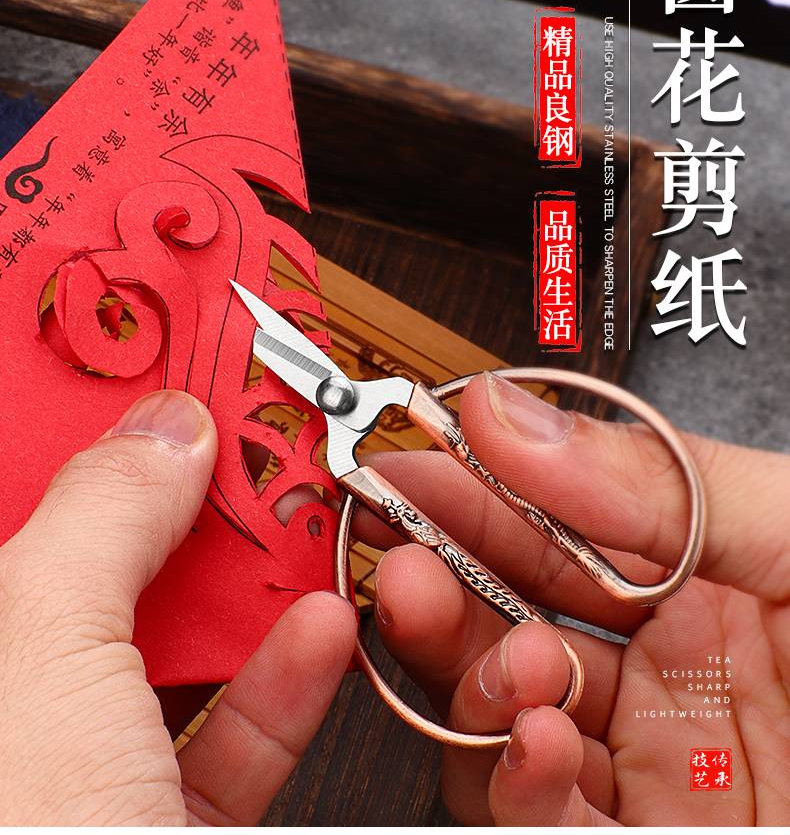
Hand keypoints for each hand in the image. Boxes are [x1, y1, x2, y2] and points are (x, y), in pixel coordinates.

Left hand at [0, 390, 355, 824]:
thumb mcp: (45, 649)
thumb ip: (105, 517)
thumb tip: (167, 432)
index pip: (19, 486)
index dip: (79, 413)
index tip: (148, 355)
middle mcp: (20, 693)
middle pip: (103, 556)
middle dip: (185, 489)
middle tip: (244, 427)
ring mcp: (81, 764)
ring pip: (173, 638)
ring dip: (252, 580)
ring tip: (299, 514)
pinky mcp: (160, 817)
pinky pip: (228, 730)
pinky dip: (285, 676)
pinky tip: (319, 628)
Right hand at [365, 372, 789, 824]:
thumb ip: (657, 480)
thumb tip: (512, 414)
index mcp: (701, 574)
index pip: (552, 519)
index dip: (472, 484)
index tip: (408, 457)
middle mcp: (666, 666)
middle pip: (510, 613)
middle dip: (444, 576)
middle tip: (399, 551)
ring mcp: (649, 763)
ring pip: (508, 715)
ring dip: (474, 679)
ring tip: (500, 649)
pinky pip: (545, 818)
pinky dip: (520, 780)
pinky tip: (537, 734)